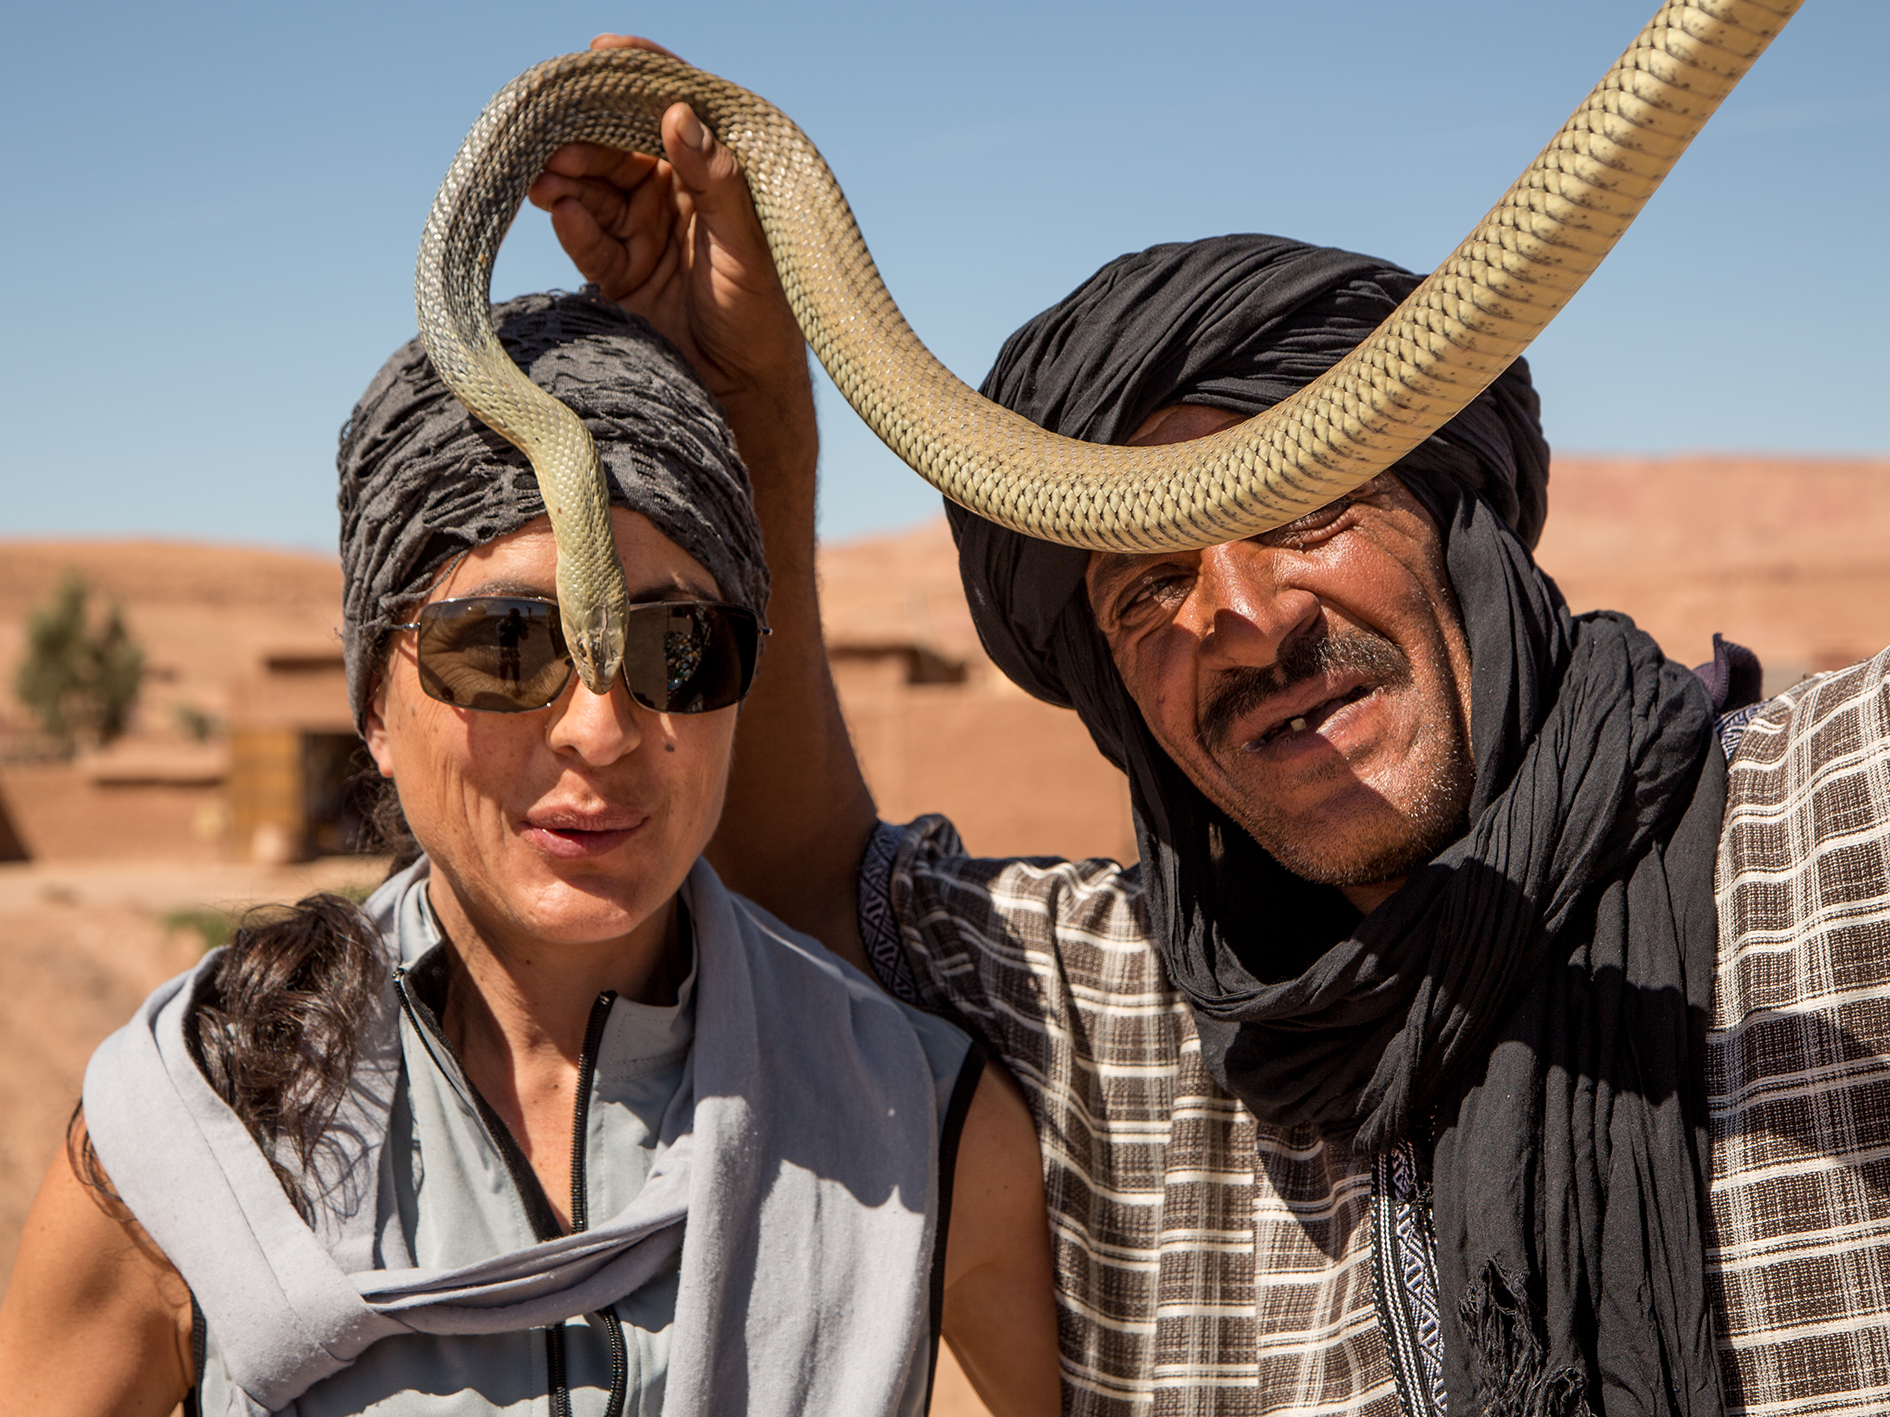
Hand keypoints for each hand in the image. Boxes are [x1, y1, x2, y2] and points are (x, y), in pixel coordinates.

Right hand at [527, 35, 809, 413]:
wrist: (744, 393)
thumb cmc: (765, 316)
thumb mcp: (748, 247)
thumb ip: (717, 183)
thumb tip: (679, 115)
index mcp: (715, 173)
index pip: (673, 109)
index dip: (638, 77)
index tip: (602, 52)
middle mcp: (676, 193)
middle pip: (618, 146)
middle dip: (584, 137)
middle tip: (554, 136)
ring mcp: (645, 230)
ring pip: (594, 188)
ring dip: (568, 178)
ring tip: (546, 176)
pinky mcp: (621, 272)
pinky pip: (589, 239)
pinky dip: (574, 226)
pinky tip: (562, 212)